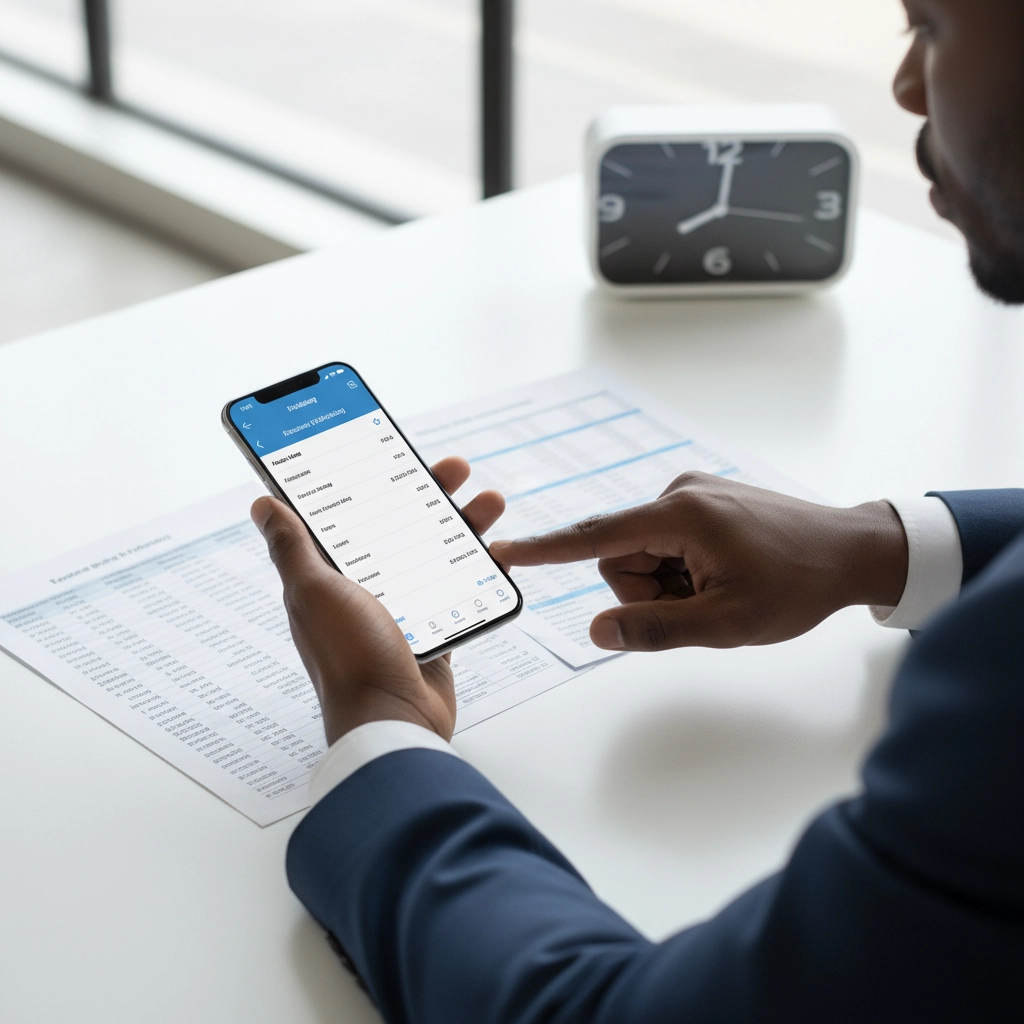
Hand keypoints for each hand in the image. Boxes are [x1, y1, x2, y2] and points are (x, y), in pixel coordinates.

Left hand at [251, 458, 504, 745]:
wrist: (395, 720)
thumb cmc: (349, 656)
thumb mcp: (315, 591)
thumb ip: (293, 548)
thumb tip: (262, 504)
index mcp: (330, 575)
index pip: (351, 514)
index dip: (371, 481)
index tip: (394, 451)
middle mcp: (364, 588)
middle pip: (400, 526)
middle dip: (429, 493)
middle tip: (456, 468)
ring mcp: (402, 609)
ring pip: (435, 552)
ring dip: (464, 525)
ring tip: (491, 501)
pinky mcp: (433, 629)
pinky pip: (457, 588)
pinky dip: (477, 568)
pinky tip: (498, 550)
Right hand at [489, 472, 907, 652]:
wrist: (853, 551)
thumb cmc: (798, 585)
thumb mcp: (728, 623)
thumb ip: (657, 629)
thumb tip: (598, 631)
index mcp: (680, 515)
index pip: (595, 536)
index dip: (546, 550)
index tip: (505, 552)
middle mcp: (678, 493)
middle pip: (621, 557)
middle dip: (649, 592)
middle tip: (702, 605)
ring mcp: (692, 494)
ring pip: (643, 555)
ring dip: (668, 584)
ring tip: (718, 590)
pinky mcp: (702, 501)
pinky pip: (666, 543)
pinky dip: (682, 569)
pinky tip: (724, 574)